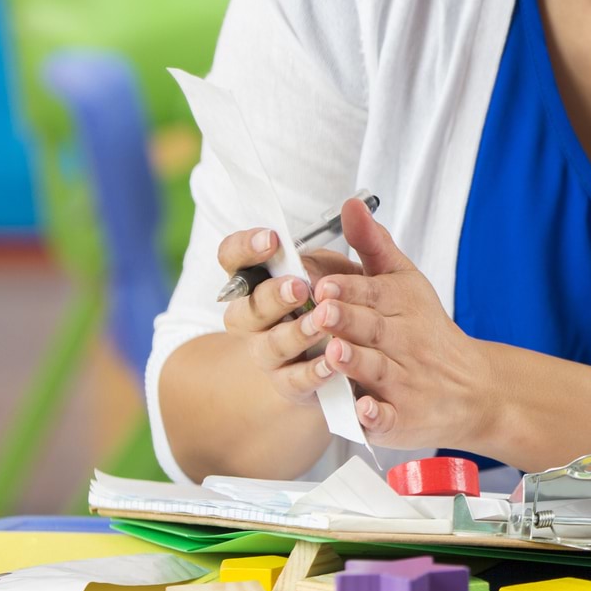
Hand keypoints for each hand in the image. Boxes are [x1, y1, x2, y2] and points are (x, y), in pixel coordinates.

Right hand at [219, 228, 363, 407]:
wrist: (354, 355)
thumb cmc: (344, 300)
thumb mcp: (354, 265)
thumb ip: (358, 238)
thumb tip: (355, 205)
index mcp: (260, 279)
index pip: (232, 258)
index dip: (244, 249)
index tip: (272, 240)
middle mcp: (254, 318)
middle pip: (244, 308)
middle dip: (271, 296)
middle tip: (298, 286)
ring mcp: (269, 353)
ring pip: (269, 346)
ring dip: (294, 334)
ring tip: (320, 323)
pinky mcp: (290, 385)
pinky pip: (294, 381)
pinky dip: (312, 372)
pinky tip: (332, 363)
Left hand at [300, 199, 496, 449]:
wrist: (474, 388)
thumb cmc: (427, 331)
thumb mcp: (406, 281)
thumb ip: (373, 245)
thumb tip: (350, 203)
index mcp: (401, 305)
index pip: (373, 292)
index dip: (348, 287)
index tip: (323, 281)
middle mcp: (403, 342)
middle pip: (371, 328)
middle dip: (346, 320)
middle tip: (321, 310)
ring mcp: (403, 382)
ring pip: (376, 370)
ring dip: (356, 362)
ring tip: (334, 352)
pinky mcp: (403, 419)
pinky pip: (389, 418)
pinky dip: (377, 415)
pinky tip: (363, 411)